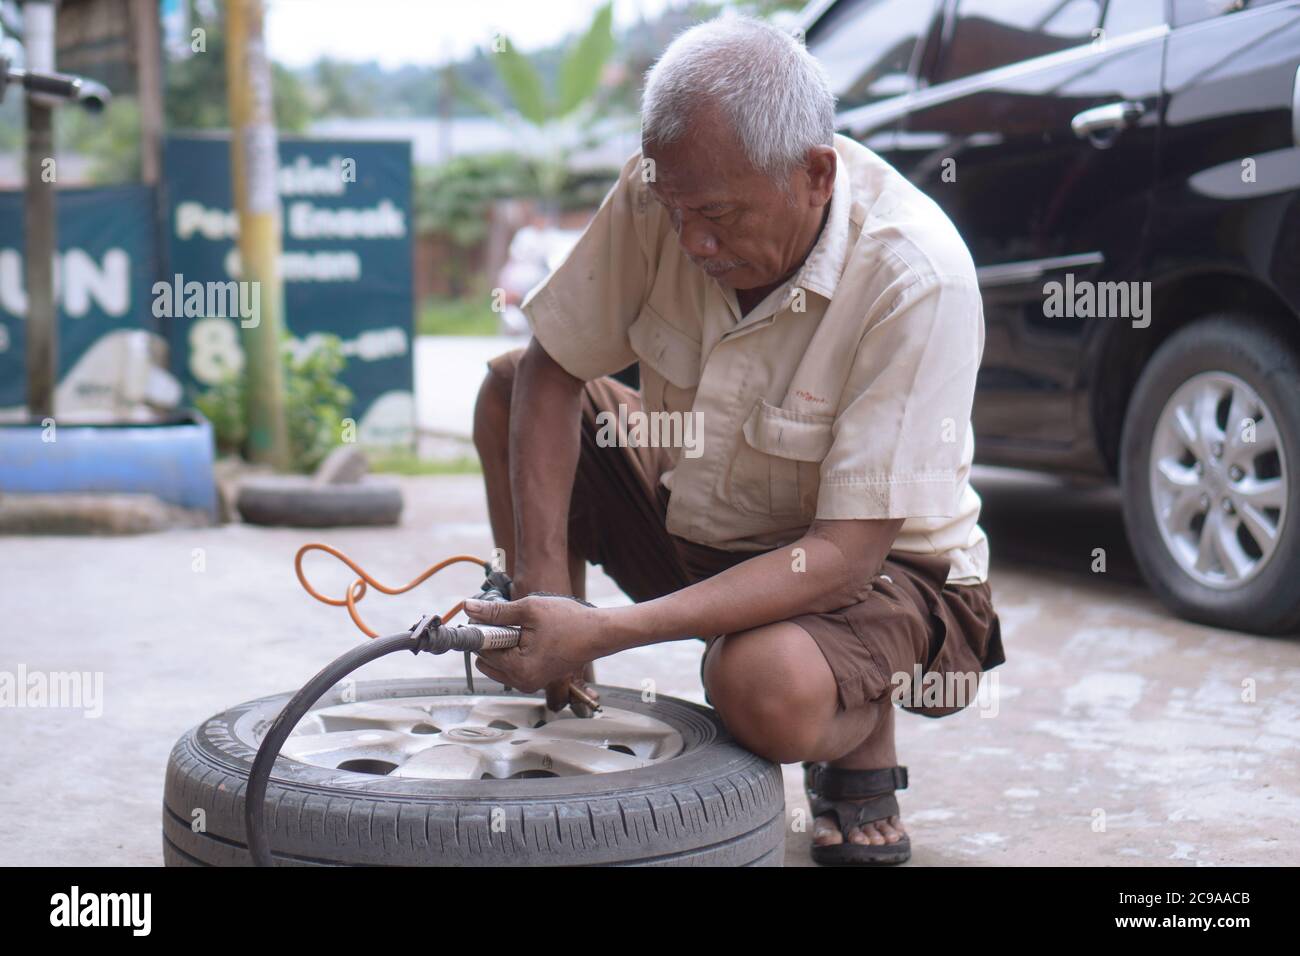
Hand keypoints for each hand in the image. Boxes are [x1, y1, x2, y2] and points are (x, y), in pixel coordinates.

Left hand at [465, 595, 602, 710]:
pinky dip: (515, 652)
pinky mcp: (536, 680)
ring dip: (504, 647)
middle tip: (514, 624)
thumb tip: (468, 608)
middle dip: (494, 641)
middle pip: (487, 661)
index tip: (493, 617)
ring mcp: (530, 683)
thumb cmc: (570, 621)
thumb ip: (495, 612)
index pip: (483, 650)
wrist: (598, 632)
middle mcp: (522, 682)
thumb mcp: (529, 609)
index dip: (484, 630)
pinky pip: (512, 667)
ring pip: (498, 665)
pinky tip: (531, 638)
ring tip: (526, 631)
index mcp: (519, 669)